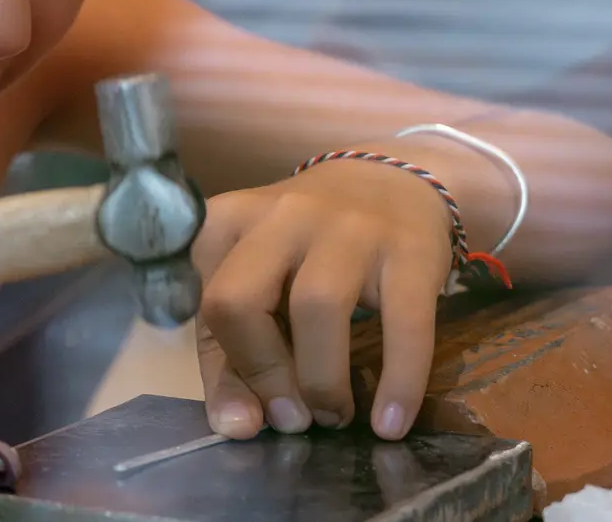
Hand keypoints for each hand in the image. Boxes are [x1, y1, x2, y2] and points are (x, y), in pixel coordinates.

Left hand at [191, 158, 452, 442]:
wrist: (391, 183)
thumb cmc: (308, 247)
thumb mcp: (260, 284)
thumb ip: (233, 356)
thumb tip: (234, 428)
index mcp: (227, 221)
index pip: (202, 304)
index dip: (225, 370)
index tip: (253, 415)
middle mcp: (280, 216)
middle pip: (239, 299)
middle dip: (260, 372)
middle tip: (293, 416)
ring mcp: (346, 226)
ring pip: (316, 307)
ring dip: (321, 381)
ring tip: (333, 416)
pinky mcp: (409, 249)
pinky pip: (404, 325)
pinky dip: (398, 382)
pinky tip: (390, 423)